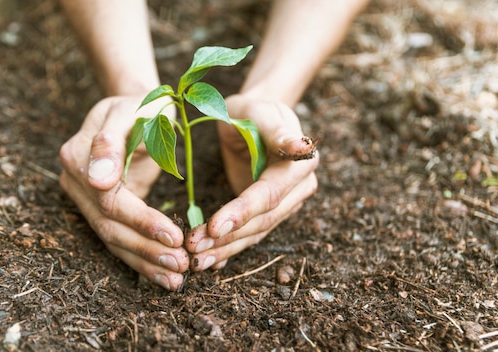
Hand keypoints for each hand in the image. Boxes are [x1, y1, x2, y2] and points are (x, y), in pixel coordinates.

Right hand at [59, 96, 188, 289]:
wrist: (137, 108)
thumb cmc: (141, 105)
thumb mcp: (132, 111)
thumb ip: (112, 141)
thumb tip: (97, 180)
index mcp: (78, 155)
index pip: (109, 199)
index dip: (141, 221)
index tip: (175, 236)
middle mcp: (75, 181)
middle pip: (109, 225)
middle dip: (146, 249)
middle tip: (181, 265)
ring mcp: (84, 198)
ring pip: (112, 239)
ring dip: (145, 262)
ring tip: (176, 279)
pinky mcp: (100, 210)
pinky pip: (119, 238)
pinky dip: (142, 258)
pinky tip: (164, 275)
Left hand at [186, 94, 318, 269]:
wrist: (252, 118)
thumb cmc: (252, 111)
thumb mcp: (259, 112)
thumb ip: (277, 130)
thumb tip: (303, 147)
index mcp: (300, 165)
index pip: (269, 194)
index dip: (242, 212)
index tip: (213, 227)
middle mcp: (298, 189)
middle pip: (263, 221)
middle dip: (228, 237)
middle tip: (193, 248)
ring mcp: (286, 204)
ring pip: (256, 233)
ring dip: (226, 249)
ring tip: (195, 260)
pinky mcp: (269, 212)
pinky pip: (250, 234)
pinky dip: (229, 249)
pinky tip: (209, 261)